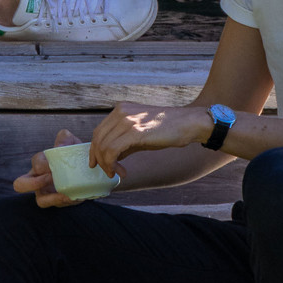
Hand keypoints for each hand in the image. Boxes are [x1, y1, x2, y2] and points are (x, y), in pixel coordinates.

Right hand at [12, 129, 81, 206]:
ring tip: (66, 194)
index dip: (44, 165)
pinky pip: (56, 204)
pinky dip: (64, 202)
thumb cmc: (73, 153)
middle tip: (51, 178)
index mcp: (39, 163)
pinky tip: (75, 196)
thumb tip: (60, 146)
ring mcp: (46, 192)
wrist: (86, 167)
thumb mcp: (71, 142)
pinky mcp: (57, 201)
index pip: (36, 163)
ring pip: (40, 201)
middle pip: (20, 185)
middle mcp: (38, 179)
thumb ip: (64, 138)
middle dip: (33, 183)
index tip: (56, 164)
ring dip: (53, 198)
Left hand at [88, 100, 211, 175]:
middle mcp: (121, 111)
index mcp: (121, 109)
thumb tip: (110, 158)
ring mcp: (127, 120)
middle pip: (98, 139)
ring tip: (117, 173)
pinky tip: (122, 171)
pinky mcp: (135, 131)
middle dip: (100, 159)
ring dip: (107, 164)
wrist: (187, 123)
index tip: (97, 164)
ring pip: (104, 146)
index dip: (95, 150)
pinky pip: (113, 150)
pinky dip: (112, 164)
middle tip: (109, 172)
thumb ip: (123, 142)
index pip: (98, 131)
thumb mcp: (140, 132)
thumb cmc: (166, 129)